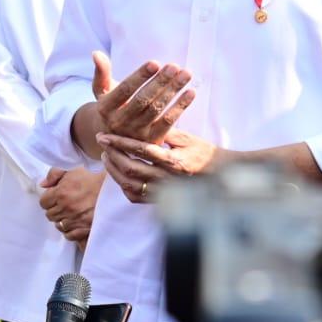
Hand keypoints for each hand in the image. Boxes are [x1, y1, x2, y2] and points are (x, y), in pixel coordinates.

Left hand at [39, 168, 104, 244]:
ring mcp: (75, 219)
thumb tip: (43, 184)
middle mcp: (66, 207)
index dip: (48, 200)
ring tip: (69, 214)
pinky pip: (69, 235)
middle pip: (50, 215)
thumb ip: (54, 174)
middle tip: (62, 205)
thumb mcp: (72, 169)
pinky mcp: (84, 228)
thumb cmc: (92, 177)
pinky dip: (69, 231)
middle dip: (54, 209)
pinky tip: (73, 223)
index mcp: (61, 192)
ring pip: (59, 226)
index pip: (43, 203)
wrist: (111, 188)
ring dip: (62, 220)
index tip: (54, 198)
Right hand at [88, 55, 196, 144]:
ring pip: (157, 110)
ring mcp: (136, 134)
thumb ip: (101, 72)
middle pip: (142, 100)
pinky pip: (168, 123)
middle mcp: (119, 124)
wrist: (114, 139)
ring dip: (172, 91)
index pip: (125, 90)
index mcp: (105, 109)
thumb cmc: (110, 107)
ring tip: (185, 74)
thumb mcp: (101, 91)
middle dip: (159, 82)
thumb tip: (96, 53)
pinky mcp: (151, 141)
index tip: (155, 62)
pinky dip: (181, 107)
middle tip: (174, 66)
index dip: (140, 76)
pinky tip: (191, 92)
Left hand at [98, 129, 222, 203]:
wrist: (218, 175)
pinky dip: (123, 185)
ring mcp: (162, 191)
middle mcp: (166, 179)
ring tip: (106, 157)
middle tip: (102, 144)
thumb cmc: (203, 153)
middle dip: (112, 155)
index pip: (140, 150)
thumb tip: (143, 122)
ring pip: (129, 185)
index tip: (104, 135)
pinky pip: (135, 197)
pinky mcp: (160, 199)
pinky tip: (118, 174)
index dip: (119, 142)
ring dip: (113, 171)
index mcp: (172, 161)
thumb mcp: (187, 138)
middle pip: (130, 169)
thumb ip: (165, 132)